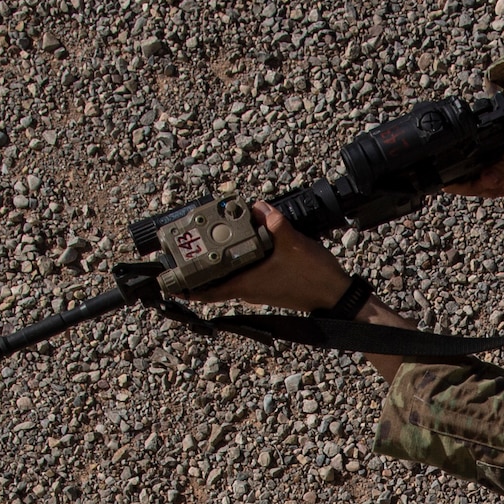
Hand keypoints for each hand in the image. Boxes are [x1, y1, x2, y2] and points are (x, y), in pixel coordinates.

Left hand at [181, 201, 352, 312]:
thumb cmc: (313, 277)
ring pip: (230, 277)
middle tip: (187, 249)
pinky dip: (239, 262)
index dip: (185, 288)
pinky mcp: (269, 286)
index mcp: (246, 284)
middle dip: (200, 268)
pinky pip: (245, 275)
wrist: (335, 295)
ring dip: (220, 264)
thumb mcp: (292, 243)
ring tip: (212, 243)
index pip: (207, 291)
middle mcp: (248, 290)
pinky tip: (243, 246)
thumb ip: (274, 222)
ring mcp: (258, 290)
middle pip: (215, 282)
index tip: (168, 284)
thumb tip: (259, 207)